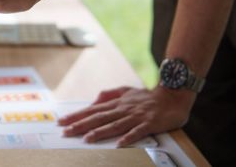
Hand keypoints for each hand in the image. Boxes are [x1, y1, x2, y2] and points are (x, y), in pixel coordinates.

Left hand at [58, 86, 194, 146]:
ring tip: (87, 138)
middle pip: (99, 118)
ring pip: (115, 125)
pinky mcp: (150, 123)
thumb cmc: (148, 97)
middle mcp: (123, 109)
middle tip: (66, 131)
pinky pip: (138, 131)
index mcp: (117, 103)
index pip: (92, 110)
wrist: (173, 95)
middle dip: (81, 125)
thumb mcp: (126, 91)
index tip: (62, 121)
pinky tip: (120, 143)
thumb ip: (109, 95)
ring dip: (100, 132)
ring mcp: (136, 116)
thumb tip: (94, 102)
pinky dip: (129, 137)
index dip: (76, 116)